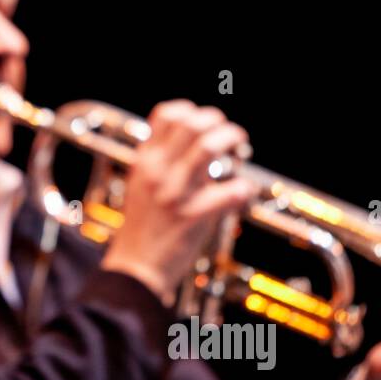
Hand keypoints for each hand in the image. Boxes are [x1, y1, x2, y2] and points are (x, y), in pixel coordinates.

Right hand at [102, 100, 255, 303]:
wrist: (135, 268)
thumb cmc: (142, 229)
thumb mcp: (140, 185)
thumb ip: (159, 162)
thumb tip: (189, 142)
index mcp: (145, 161)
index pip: (167, 114)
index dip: (193, 111)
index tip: (205, 123)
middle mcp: (158, 171)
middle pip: (192, 124)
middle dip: (219, 123)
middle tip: (231, 136)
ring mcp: (175, 193)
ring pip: (209, 147)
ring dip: (232, 141)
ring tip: (241, 150)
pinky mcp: (193, 216)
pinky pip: (231, 191)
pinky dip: (245, 189)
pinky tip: (243, 194)